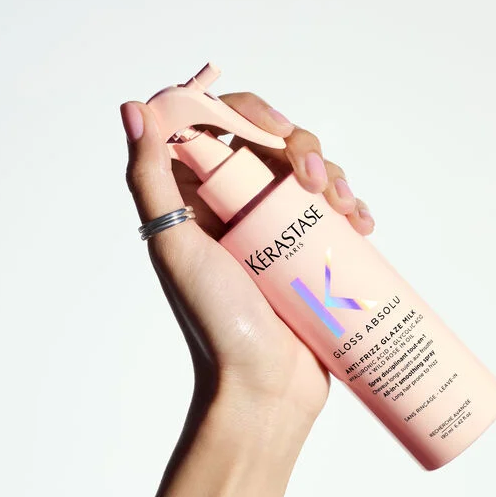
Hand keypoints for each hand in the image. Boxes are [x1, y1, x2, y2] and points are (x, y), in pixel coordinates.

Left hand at [120, 93, 374, 438]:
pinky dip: (352, 207)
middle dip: (302, 148)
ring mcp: (276, 231)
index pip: (219, 128)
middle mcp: (235, 208)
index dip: (249, 112)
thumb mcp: (174, 246)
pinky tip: (362, 223)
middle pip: (273, 146)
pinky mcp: (309, 253)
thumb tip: (133, 109)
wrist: (264, 387)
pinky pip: (333, 213)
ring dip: (333, 176)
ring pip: (309, 175)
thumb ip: (148, 179)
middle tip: (314, 183)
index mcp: (197, 199)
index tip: (275, 129)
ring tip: (345, 210)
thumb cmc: (214, 322)